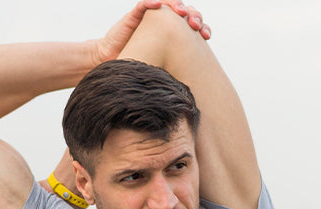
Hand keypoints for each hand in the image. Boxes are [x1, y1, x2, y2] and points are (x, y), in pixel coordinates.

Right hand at [94, 0, 210, 63]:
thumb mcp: (163, 68)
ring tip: (182, 12)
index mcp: (174, 35)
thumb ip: (177, 69)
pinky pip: (143, 4)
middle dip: (194, 16)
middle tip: (196, 26)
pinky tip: (158, 3)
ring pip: (168, 3)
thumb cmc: (139, 68)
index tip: (206, 37)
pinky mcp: (134, 16)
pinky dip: (152, 1)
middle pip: (185, 11)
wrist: (114, 64)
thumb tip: (201, 88)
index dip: (203, 27)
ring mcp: (150, 17)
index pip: (192, 25)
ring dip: (177, 5)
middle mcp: (164, 23)